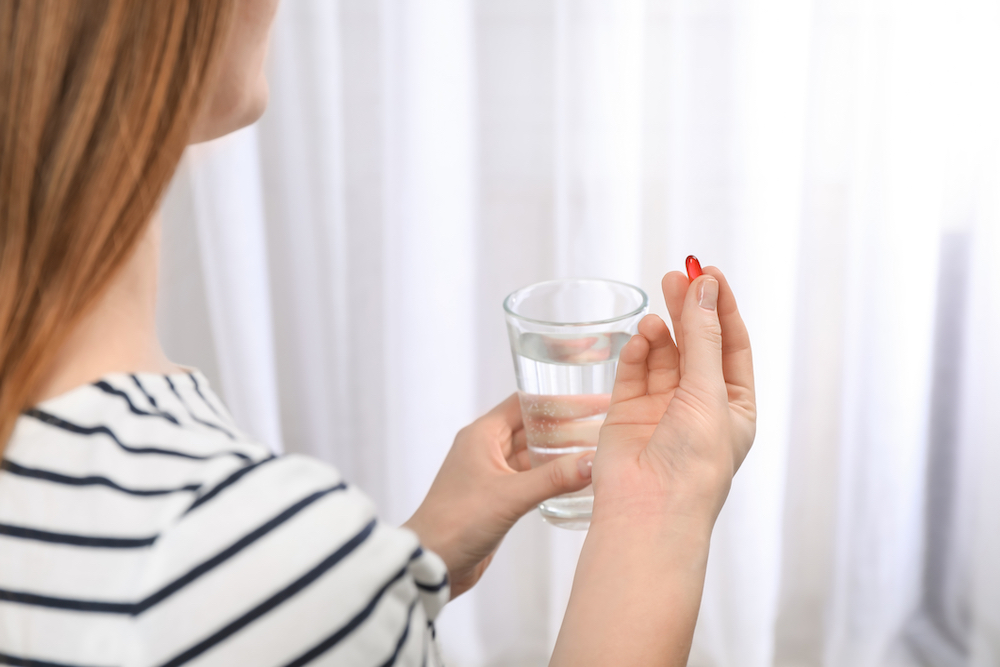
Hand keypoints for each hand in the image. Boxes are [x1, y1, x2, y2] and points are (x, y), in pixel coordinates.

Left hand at [404, 395, 593, 597]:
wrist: (431, 563)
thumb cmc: (456, 522)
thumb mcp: (509, 496)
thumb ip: (553, 478)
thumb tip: (593, 461)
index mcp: (482, 435)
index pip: (525, 403)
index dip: (558, 399)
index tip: (590, 399)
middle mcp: (486, 448)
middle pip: (532, 427)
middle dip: (566, 425)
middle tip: (601, 424)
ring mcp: (491, 473)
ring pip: (532, 454)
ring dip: (560, 451)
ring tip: (596, 448)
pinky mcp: (497, 496)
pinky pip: (530, 477)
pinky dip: (551, 475)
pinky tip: (575, 479)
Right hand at [592, 266, 755, 524]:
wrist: (649, 511)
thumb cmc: (693, 465)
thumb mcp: (709, 393)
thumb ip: (702, 337)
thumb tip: (704, 288)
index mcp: (733, 406)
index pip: (730, 344)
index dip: (720, 307)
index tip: (709, 272)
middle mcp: (698, 406)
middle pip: (695, 343)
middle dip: (687, 308)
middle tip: (677, 274)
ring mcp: (660, 409)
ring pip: (663, 354)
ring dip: (662, 328)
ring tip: (657, 306)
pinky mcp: (626, 413)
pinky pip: (633, 371)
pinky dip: (637, 350)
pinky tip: (642, 335)